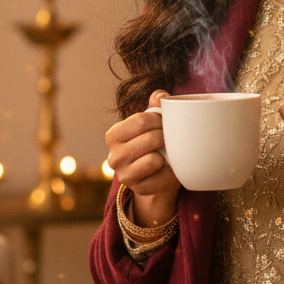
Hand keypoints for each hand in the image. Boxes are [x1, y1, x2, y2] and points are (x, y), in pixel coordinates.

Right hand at [104, 90, 180, 226]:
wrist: (156, 174)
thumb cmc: (153, 143)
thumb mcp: (152, 123)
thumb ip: (155, 107)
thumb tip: (161, 94)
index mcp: (113, 135)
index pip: (141, 120)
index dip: (159, 119)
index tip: (165, 122)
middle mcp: (113, 156)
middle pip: (150, 139)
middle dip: (165, 137)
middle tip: (168, 139)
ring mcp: (124, 175)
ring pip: (154, 159)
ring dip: (165, 155)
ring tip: (165, 154)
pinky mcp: (138, 189)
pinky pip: (162, 176)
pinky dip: (169, 171)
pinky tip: (166, 169)